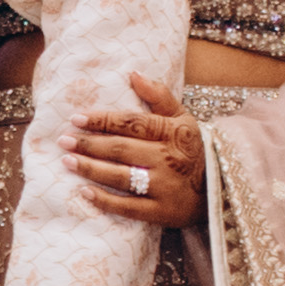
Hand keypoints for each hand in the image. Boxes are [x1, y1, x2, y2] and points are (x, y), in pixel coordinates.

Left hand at [67, 72, 204, 228]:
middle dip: (90, 144)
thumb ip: (159, 96)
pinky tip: (85, 192)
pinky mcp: (162, 212)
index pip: (132, 123)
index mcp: (172, 132)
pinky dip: (106, 200)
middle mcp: (168, 159)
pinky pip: (129, 207)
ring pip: (121, 176)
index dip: (102, 120)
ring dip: (91, 169)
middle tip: (64, 141)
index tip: (76, 118)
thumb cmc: (192, 149)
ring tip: (68, 161)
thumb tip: (132, 74)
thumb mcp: (183, 118)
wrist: (221, 188)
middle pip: (122, 149)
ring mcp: (165, 187)